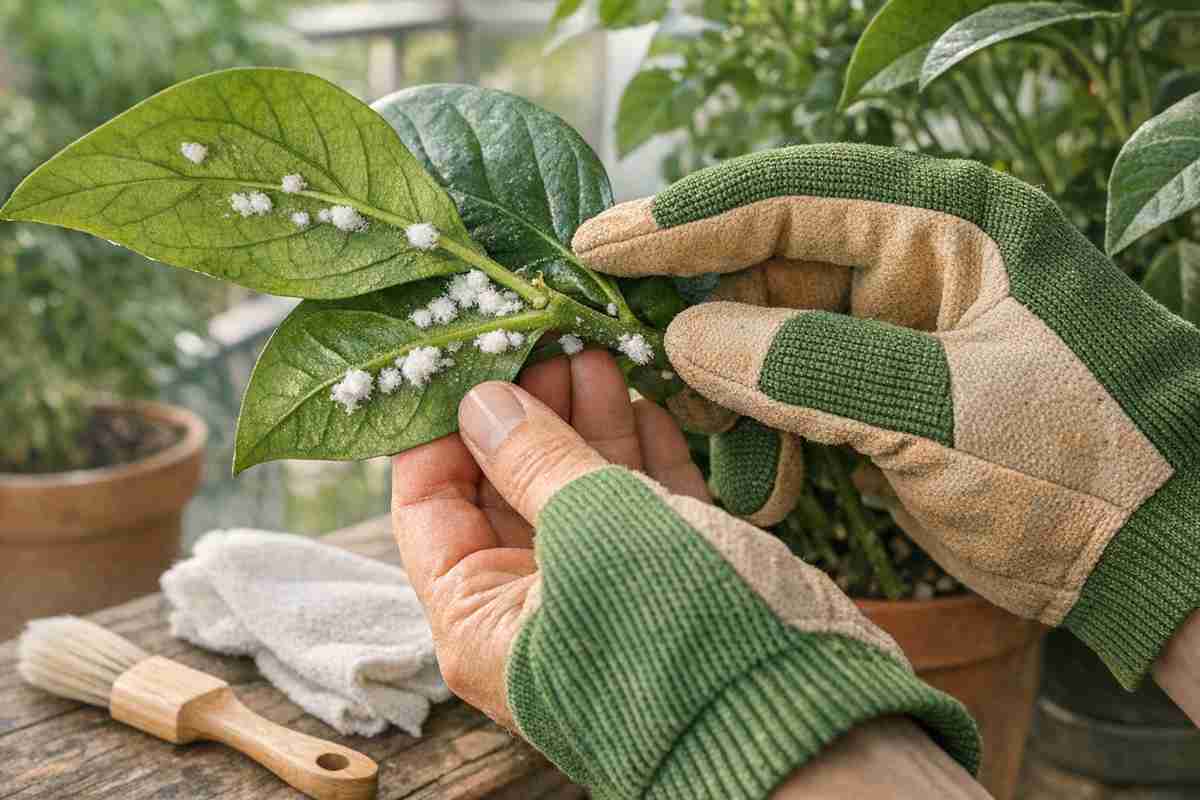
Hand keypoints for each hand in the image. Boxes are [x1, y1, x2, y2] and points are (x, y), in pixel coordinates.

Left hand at [391, 346, 977, 797]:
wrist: (810, 721)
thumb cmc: (677, 632)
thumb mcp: (592, 527)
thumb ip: (533, 459)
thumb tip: (479, 401)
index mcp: (480, 617)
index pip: (428, 508)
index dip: (439, 429)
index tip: (463, 357)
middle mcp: (532, 608)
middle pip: (505, 489)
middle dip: (526, 410)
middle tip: (542, 339)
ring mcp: (601, 592)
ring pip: (578, 489)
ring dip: (585, 420)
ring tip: (591, 349)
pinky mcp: (667, 580)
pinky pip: (639, 505)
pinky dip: (640, 453)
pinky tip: (643, 400)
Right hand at [574, 143, 1199, 692]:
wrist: (1168, 558)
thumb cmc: (1090, 465)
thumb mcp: (944, 409)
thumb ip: (807, 368)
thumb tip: (686, 339)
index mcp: (949, 226)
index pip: (790, 200)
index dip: (687, 220)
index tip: (600, 246)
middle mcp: (918, 265)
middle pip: (768, 273)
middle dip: (708, 331)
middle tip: (646, 374)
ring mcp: (900, 333)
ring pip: (770, 342)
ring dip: (737, 401)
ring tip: (734, 462)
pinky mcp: (889, 397)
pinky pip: (794, 397)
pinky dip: (770, 440)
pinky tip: (772, 487)